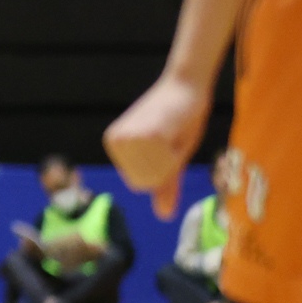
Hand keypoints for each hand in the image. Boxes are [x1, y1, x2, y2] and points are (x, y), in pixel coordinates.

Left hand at [105, 72, 209, 219]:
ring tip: (171, 131)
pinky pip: (170, 164)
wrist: (186, 86)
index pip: (142, 183)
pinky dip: (179, 151)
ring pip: (160, 174)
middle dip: (169, 163)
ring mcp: (130, 140)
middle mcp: (117, 143)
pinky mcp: (148, 135)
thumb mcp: (170, 156)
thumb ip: (164, 185)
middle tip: (170, 135)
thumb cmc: (179, 119)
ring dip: (174, 156)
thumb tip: (163, 216)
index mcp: (115, 146)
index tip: (164, 141)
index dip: (162, 168)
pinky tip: (174, 129)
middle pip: (151, 180)